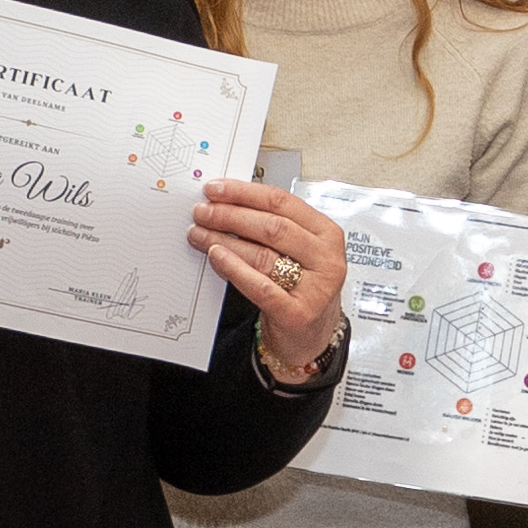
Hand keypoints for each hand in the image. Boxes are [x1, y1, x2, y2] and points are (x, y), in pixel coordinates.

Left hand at [191, 177, 351, 377]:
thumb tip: (225, 204)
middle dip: (230, 215)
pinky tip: (217, 257)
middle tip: (202, 212)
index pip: (282, 202)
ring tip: (200, 234)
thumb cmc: (301, 290)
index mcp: (327, 234)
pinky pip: (261, 286)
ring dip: (224, 240)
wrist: (311, 337)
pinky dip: (235, 269)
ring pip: (263, 254)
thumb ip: (272, 228)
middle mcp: (326, 259)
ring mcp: (316, 288)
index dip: (244, 193)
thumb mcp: (297, 253)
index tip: (216, 190)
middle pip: (272, 226)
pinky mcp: (299, 313)